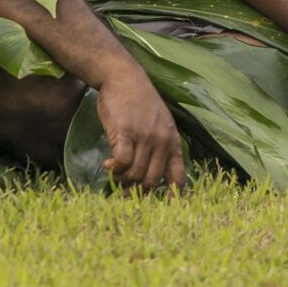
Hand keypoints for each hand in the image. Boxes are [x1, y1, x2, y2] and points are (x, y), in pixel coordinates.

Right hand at [98, 68, 188, 191]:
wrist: (124, 78)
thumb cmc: (138, 103)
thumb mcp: (158, 124)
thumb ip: (158, 147)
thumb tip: (148, 177)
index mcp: (173, 141)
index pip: (179, 175)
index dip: (173, 195)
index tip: (166, 208)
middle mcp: (162, 140)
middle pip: (152, 181)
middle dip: (137, 191)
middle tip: (124, 192)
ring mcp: (145, 136)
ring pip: (136, 175)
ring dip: (123, 180)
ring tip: (115, 173)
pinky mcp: (126, 132)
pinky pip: (122, 162)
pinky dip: (115, 169)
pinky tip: (108, 164)